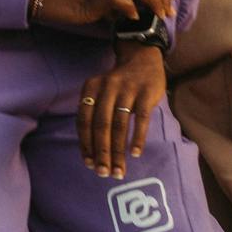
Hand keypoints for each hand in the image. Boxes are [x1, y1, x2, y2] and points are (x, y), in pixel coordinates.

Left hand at [76, 43, 166, 179]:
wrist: (143, 58)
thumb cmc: (119, 84)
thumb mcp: (100, 92)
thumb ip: (94, 115)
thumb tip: (92, 153)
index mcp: (91, 88)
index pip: (84, 121)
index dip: (86, 144)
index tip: (89, 164)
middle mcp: (107, 87)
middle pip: (101, 125)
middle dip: (101, 152)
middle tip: (103, 173)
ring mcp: (128, 89)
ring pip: (120, 125)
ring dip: (118, 151)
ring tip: (119, 170)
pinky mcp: (147, 92)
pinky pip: (141, 118)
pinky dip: (137, 138)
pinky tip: (135, 153)